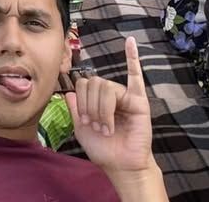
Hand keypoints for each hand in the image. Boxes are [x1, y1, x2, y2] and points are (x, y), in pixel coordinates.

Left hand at [68, 37, 154, 174]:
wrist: (121, 165)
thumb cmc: (104, 150)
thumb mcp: (82, 130)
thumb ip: (75, 110)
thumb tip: (70, 91)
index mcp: (96, 100)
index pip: (83, 84)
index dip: (81, 101)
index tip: (85, 121)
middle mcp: (111, 95)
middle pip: (94, 83)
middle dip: (91, 106)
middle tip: (97, 126)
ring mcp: (125, 96)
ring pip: (106, 87)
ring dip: (102, 110)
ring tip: (107, 128)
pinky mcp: (138, 101)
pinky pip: (136, 76)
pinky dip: (133, 57)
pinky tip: (130, 42)